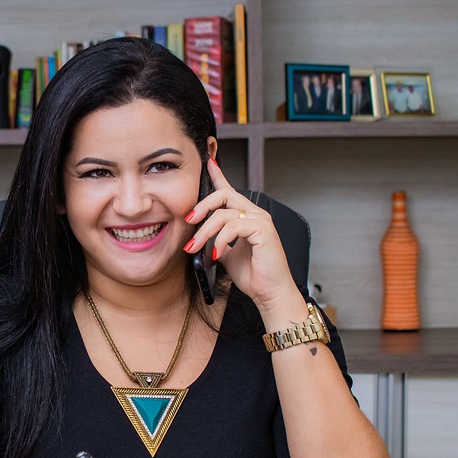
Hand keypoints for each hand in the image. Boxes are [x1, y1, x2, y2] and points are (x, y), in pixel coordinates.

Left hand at [183, 158, 300, 313]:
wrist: (269, 293)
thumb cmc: (253, 275)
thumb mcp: (227, 255)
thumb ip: (217, 241)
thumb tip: (199, 238)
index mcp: (247, 217)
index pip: (229, 191)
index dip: (218, 176)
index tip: (208, 163)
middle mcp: (255, 214)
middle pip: (224, 195)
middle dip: (202, 206)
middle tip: (188, 220)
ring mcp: (261, 221)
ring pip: (224, 213)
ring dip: (204, 231)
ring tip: (194, 247)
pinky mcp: (263, 231)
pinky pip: (233, 227)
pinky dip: (220, 240)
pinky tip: (215, 254)